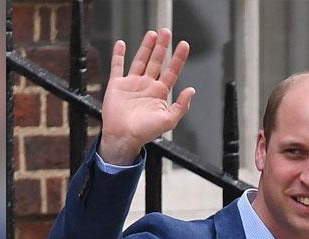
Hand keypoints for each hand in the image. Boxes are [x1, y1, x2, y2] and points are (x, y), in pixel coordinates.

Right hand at [98, 29, 195, 164]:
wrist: (124, 137)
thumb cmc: (145, 132)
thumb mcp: (169, 120)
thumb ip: (181, 105)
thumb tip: (191, 90)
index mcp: (160, 93)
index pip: (172, 71)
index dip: (178, 58)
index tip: (183, 45)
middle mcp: (147, 86)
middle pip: (156, 61)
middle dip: (162, 47)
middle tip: (167, 32)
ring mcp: (132, 84)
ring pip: (140, 60)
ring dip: (146, 47)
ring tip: (152, 34)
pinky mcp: (117, 85)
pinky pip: (117, 67)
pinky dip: (118, 55)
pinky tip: (121, 45)